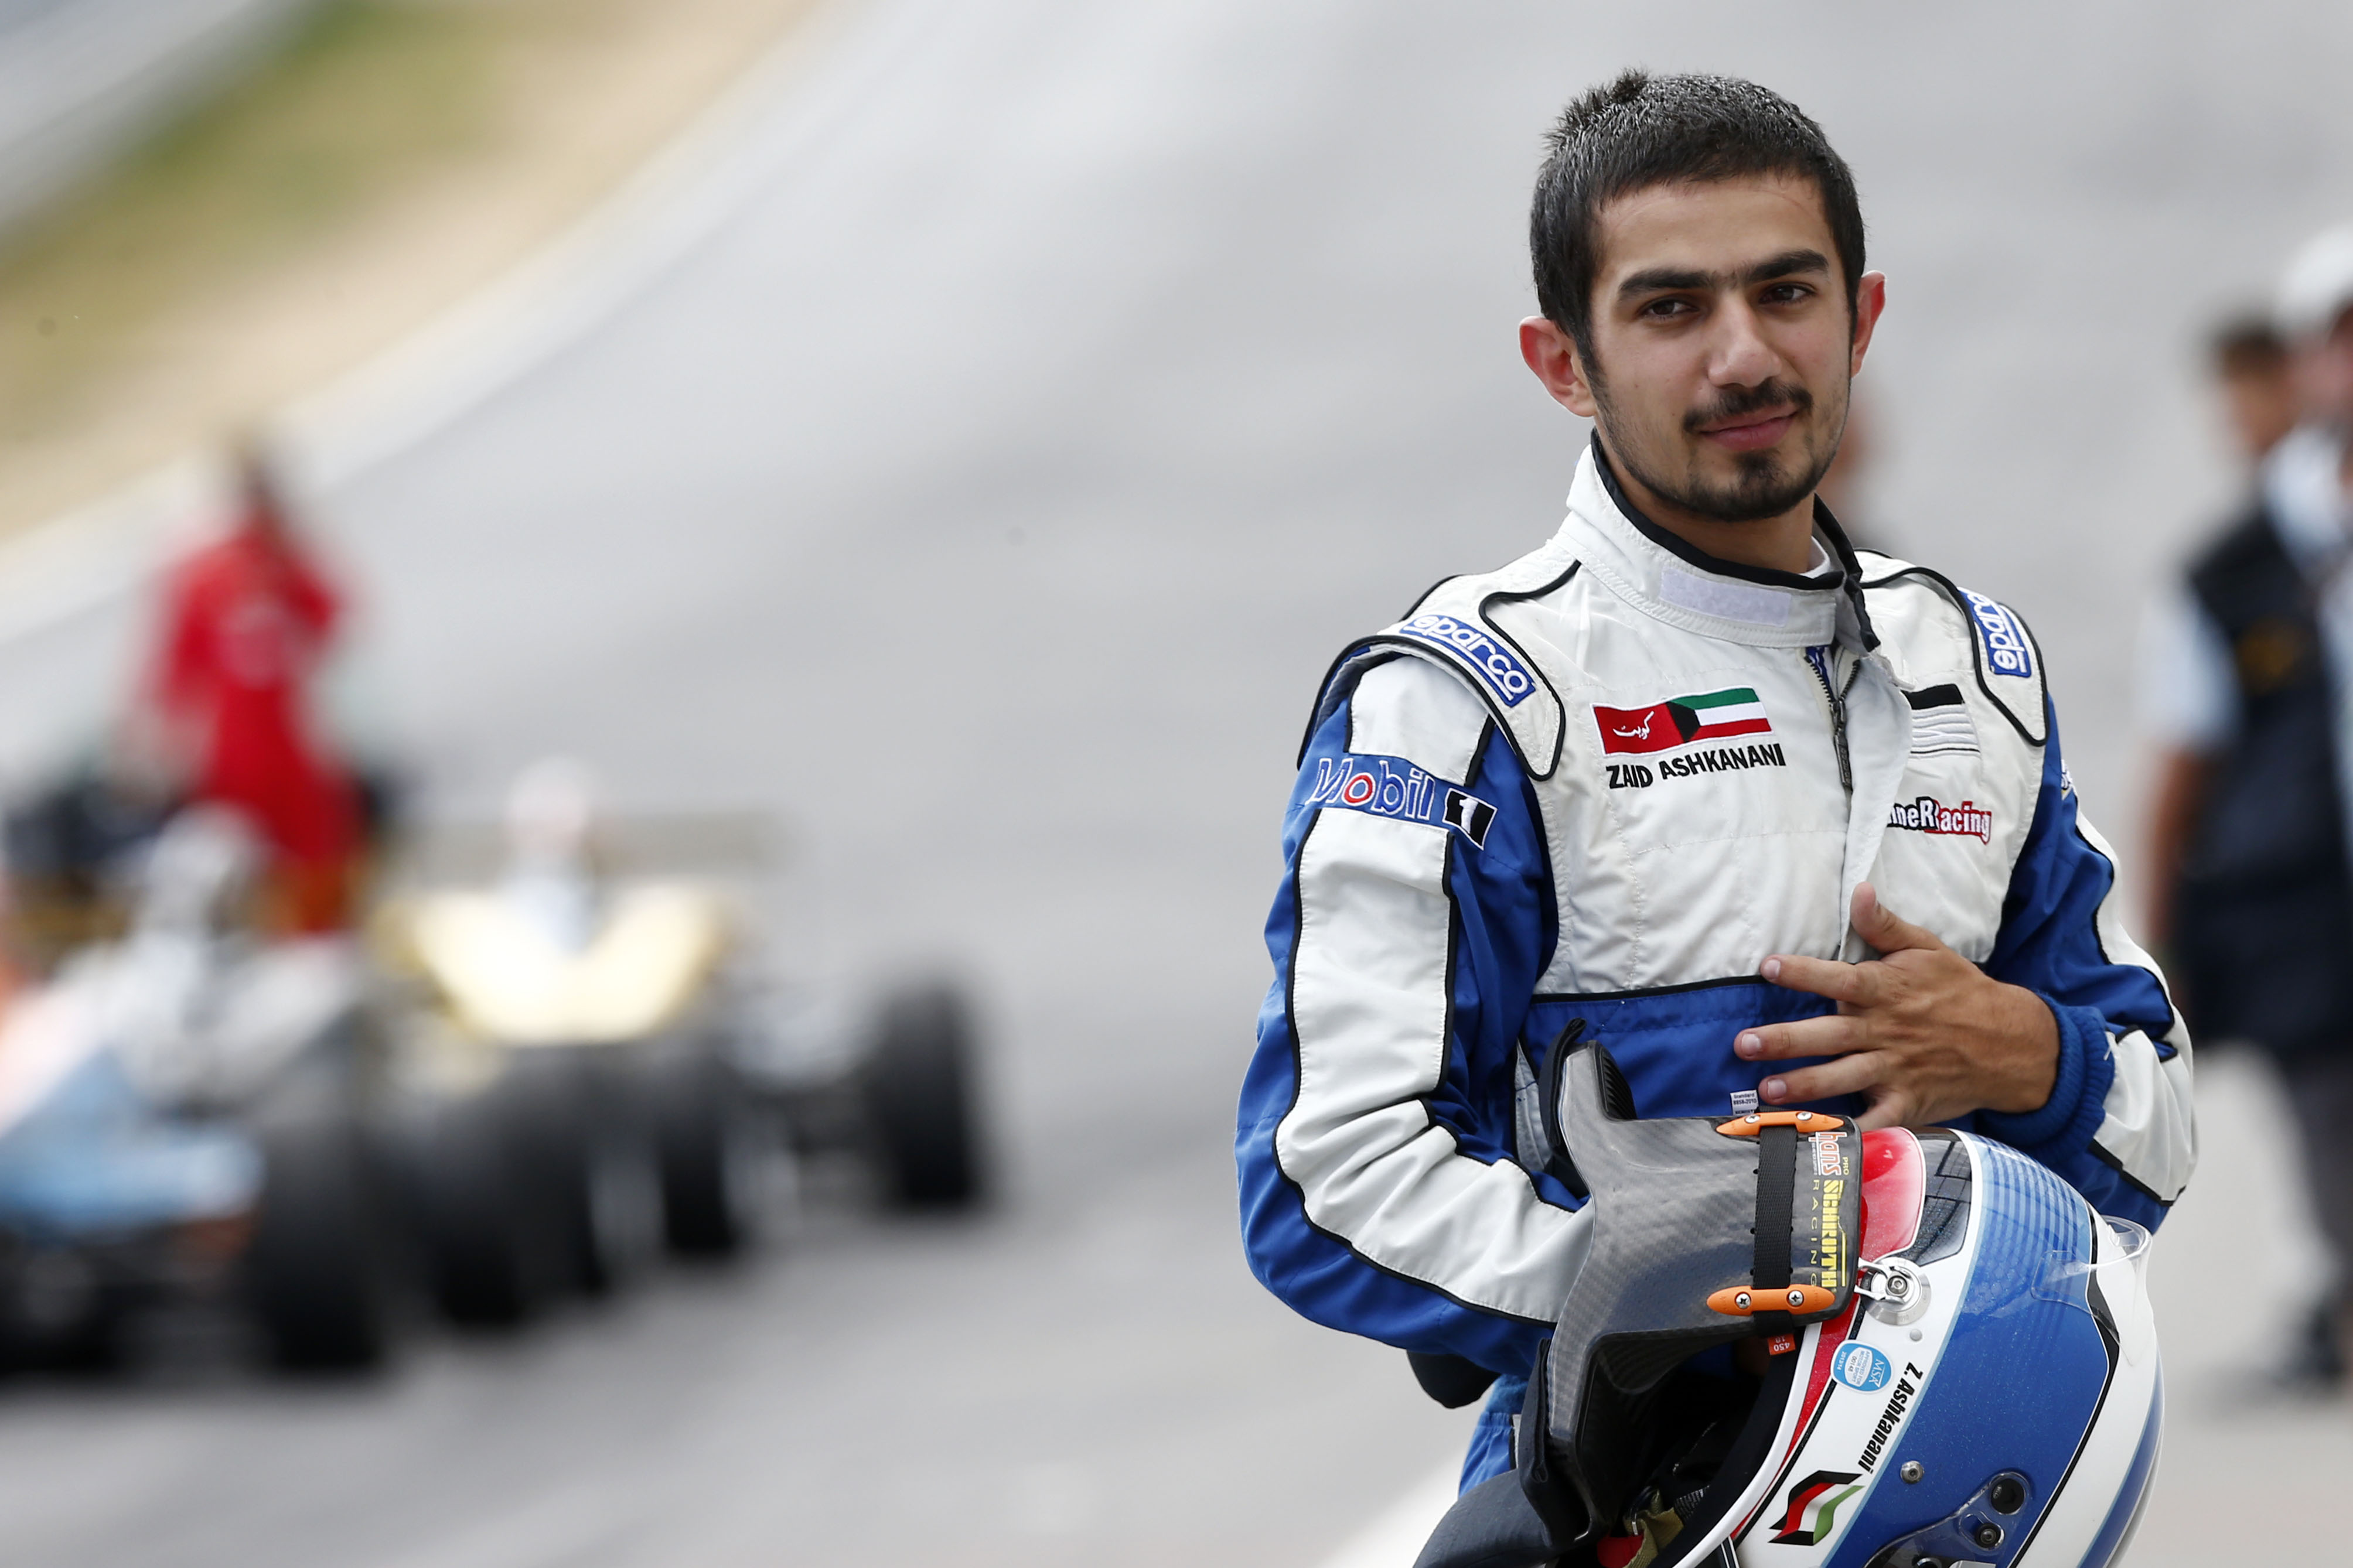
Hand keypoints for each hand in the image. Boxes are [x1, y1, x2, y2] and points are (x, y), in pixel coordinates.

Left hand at [1735, 883, 2058, 1131]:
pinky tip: (1826, 1140)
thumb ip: (1886, 926)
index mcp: (1887, 990)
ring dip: (1804, 1086)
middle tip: (1744, 1043)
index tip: (1768, 967)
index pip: (1838, 978)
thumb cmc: (1961, 991)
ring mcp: (1897, 1068)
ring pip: (1843, 1077)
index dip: (1803, 972)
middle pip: (1829, 1035)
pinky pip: (1880, 1120)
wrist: (2012, 1042)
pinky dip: (1857, 1133)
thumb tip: (1859, 891)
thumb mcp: (1928, 949)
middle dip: (1784, 1040)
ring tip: (1767, 1090)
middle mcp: (1886, 1030)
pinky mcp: (1909, 1100)